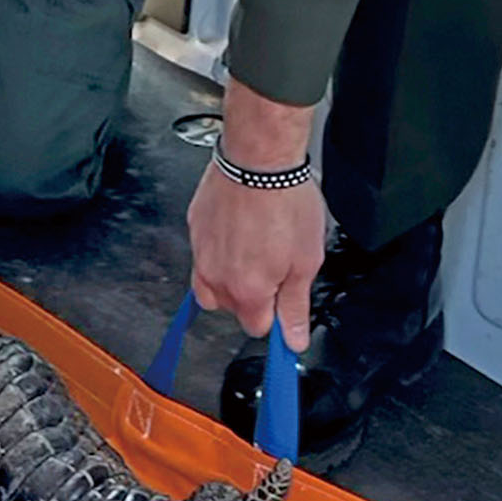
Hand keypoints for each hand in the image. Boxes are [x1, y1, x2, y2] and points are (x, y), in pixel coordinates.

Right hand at [186, 79, 326, 350]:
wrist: (259, 159)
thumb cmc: (286, 203)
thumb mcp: (306, 261)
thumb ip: (296, 306)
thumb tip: (293, 341)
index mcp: (247, 291)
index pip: (256, 328)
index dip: (275, 316)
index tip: (285, 302)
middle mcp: (216, 279)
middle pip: (232, 307)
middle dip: (253, 294)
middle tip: (276, 263)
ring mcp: (200, 254)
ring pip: (212, 285)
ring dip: (231, 277)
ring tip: (255, 248)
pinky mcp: (195, 231)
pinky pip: (205, 254)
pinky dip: (220, 249)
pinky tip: (242, 228)